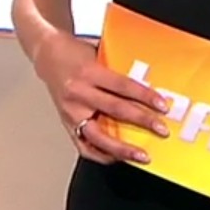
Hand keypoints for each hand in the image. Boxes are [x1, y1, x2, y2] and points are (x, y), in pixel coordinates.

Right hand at [32, 32, 172, 165]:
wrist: (46, 55)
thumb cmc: (74, 52)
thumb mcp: (98, 53)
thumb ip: (118, 70)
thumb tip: (148, 86)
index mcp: (88, 72)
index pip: (122, 86)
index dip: (145, 96)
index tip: (163, 106)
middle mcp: (78, 93)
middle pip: (115, 111)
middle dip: (142, 122)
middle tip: (162, 130)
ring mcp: (70, 111)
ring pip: (98, 136)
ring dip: (123, 148)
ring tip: (141, 155)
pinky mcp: (66, 123)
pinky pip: (84, 146)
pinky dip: (102, 155)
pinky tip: (117, 157)